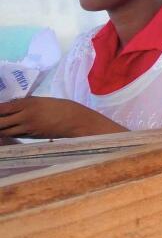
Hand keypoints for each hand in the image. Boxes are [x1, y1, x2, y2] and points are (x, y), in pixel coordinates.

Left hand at [0, 96, 119, 138]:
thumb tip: (12, 106)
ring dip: (0, 130)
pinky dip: (8, 134)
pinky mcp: (32, 137)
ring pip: (5, 132)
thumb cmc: (64, 107)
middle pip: (0, 122)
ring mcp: (28, 128)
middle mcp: (26, 116)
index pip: (2, 108)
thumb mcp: (43, 101)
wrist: (78, 121)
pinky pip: (15, 135)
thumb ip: (27, 103)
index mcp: (29, 104)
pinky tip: (6, 132)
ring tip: (2, 127)